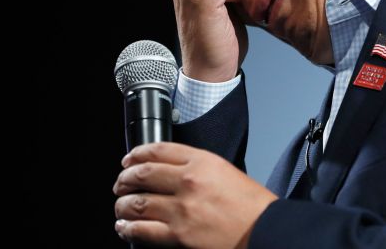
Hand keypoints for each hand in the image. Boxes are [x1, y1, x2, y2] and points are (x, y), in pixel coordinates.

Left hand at [113, 143, 277, 247]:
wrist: (265, 230)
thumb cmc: (252, 205)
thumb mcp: (226, 172)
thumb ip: (197, 168)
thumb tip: (170, 173)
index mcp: (202, 161)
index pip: (158, 150)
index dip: (136, 154)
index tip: (129, 159)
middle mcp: (188, 181)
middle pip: (142, 174)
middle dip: (125, 179)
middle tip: (120, 184)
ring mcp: (181, 209)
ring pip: (136, 203)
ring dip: (123, 205)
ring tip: (121, 208)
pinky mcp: (178, 235)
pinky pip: (142, 230)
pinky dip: (128, 229)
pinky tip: (125, 227)